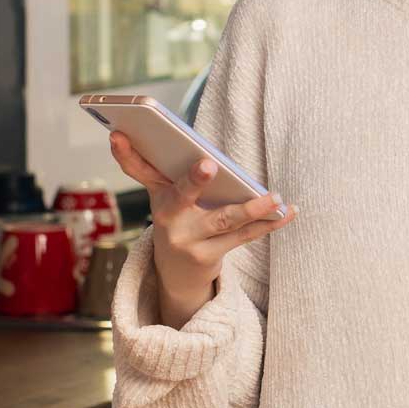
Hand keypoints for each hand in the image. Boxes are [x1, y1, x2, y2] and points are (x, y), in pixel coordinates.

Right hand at [107, 132, 291, 327]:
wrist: (175, 274)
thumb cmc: (175, 220)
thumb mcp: (161, 194)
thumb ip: (149, 166)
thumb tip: (126, 133)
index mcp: (156, 196)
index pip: (140, 171)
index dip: (127, 154)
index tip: (119, 134)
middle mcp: (168, 219)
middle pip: (183, 196)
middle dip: (194, 180)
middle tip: (209, 164)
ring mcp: (189, 240)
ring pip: (224, 220)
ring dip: (252, 208)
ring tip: (274, 198)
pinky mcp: (210, 257)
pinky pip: (244, 236)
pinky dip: (270, 224)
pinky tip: (289, 212)